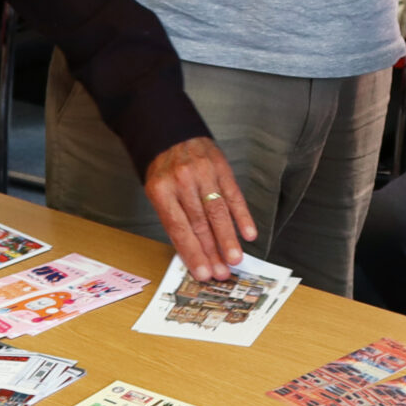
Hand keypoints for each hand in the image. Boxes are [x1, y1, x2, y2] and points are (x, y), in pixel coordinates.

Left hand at [142, 136, 259, 281]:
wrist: (171, 132)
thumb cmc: (164, 169)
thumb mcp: (157, 192)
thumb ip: (174, 218)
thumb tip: (194, 253)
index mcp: (161, 190)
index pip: (179, 229)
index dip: (192, 253)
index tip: (203, 273)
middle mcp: (182, 181)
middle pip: (200, 223)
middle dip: (212, 252)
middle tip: (222, 272)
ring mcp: (203, 173)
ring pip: (218, 211)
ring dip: (228, 238)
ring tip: (235, 258)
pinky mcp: (221, 167)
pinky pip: (233, 194)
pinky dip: (242, 215)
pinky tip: (248, 233)